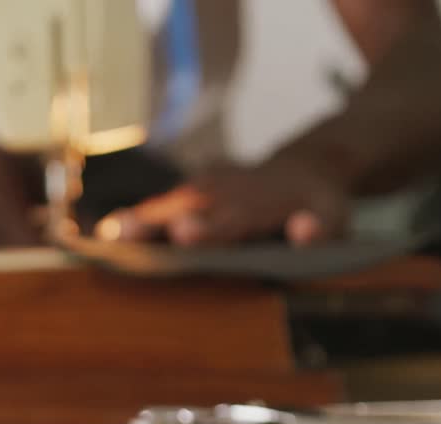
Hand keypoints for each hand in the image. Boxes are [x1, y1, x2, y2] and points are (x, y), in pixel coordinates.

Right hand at [95, 157, 351, 247]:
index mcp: (260, 205)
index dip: (207, 229)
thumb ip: (322, 228)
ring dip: (136, 220)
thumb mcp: (337, 218)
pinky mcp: (194, 188)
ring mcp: (208, 186)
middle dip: (153, 222)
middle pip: (186, 207)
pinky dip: (138, 218)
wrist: (306, 168)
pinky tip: (109, 234)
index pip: (232, 220)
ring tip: (103, 238)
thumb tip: (305, 230)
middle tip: (118, 235)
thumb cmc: (320, 205)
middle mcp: (228, 192)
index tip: (182, 233)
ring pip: (168, 203)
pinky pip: (163, 203)